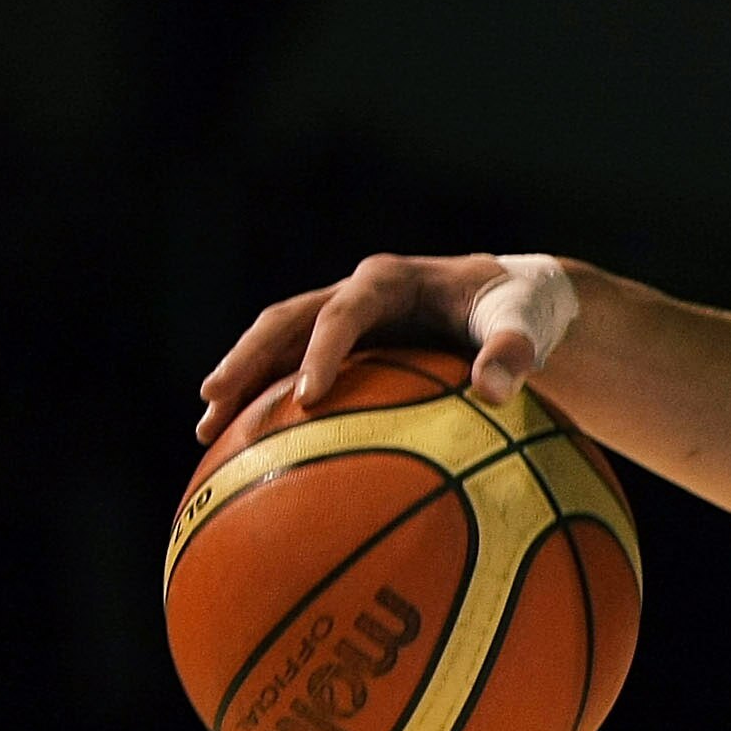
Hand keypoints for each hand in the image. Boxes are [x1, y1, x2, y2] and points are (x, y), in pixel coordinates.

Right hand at [195, 253, 565, 442]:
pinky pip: (290, 369)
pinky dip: (265, 400)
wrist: (510, 301)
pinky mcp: (341, 346)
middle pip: (286, 321)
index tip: (308, 396)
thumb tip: (495, 391)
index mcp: (391, 281)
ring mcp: (342, 319)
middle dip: (248, 358)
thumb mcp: (523, 322)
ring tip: (207, 431)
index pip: (345, 313)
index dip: (322, 350)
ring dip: (241, 381)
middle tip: (214, 400)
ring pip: (275, 344)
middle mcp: (355, 294)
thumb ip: (512, 351)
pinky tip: (244, 449)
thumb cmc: (517, 310)